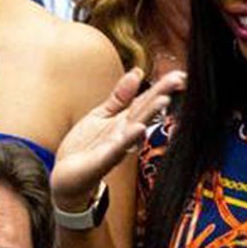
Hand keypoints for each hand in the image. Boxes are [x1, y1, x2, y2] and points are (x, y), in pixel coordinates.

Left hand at [50, 67, 184, 212]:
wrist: (67, 176)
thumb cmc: (86, 146)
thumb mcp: (101, 114)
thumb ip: (119, 96)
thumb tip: (137, 72)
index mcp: (124, 120)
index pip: (145, 100)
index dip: (161, 87)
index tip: (179, 75)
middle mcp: (125, 133)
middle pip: (144, 111)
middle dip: (160, 96)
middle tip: (178, 81)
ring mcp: (116, 147)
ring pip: (135, 129)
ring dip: (149, 115)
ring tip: (163, 100)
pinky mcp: (103, 161)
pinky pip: (117, 149)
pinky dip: (127, 139)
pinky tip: (139, 129)